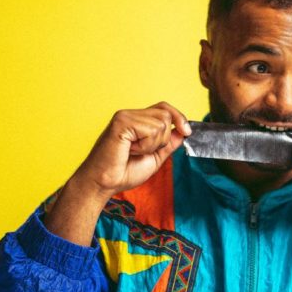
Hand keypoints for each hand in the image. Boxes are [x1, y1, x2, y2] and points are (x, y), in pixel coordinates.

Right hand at [72, 102, 191, 202]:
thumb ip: (168, 143)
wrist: (104, 184)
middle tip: (143, 151)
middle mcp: (131, 114)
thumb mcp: (155, 157)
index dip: (179, 117)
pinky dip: (145, 146)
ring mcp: (125, 116)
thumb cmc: (123, 172)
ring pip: (161, 123)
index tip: (187, 132)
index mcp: (137, 120)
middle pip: (166, 114)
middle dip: (163, 139)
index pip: (164, 108)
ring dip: (153, 144)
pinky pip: (151, 130)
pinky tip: (130, 150)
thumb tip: (183, 131)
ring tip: (134, 151)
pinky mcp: (122, 122)